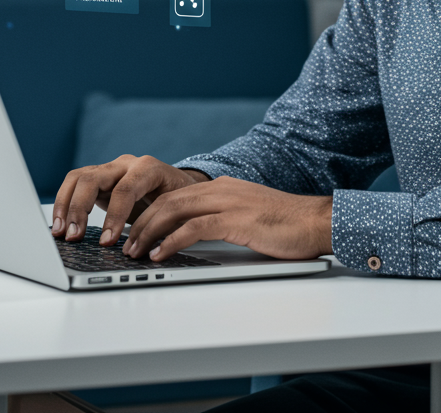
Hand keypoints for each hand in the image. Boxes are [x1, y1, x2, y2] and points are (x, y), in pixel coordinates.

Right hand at [52, 154, 208, 244]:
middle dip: (79, 208)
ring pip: (78, 178)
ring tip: (61, 233)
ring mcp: (110, 169)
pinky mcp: (99, 179)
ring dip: (65, 206)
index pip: (125, 189)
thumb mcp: (177, 210)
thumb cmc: (180, 199)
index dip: (114, 216)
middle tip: (74, 237)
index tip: (107, 242)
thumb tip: (141, 250)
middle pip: (93, 177)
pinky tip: (61, 225)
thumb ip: (160, 225)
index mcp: (148, 168)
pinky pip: (75, 185)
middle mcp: (126, 164)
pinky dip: (64, 204)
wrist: (180, 185)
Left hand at [121, 176, 332, 260]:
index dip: (149, 213)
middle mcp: (222, 189)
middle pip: (168, 201)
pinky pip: (194, 228)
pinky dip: (172, 241)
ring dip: (149, 232)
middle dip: (141, 223)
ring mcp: (228, 202)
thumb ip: (223, 219)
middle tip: (125, 245)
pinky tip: (161, 254)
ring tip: (135, 251)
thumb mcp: (248, 216)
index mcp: (223, 187)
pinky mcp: (236, 219)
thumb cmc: (286, 224)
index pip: (175, 195)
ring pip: (175, 210)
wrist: (316, 220)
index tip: (134, 232)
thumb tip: (196, 236)